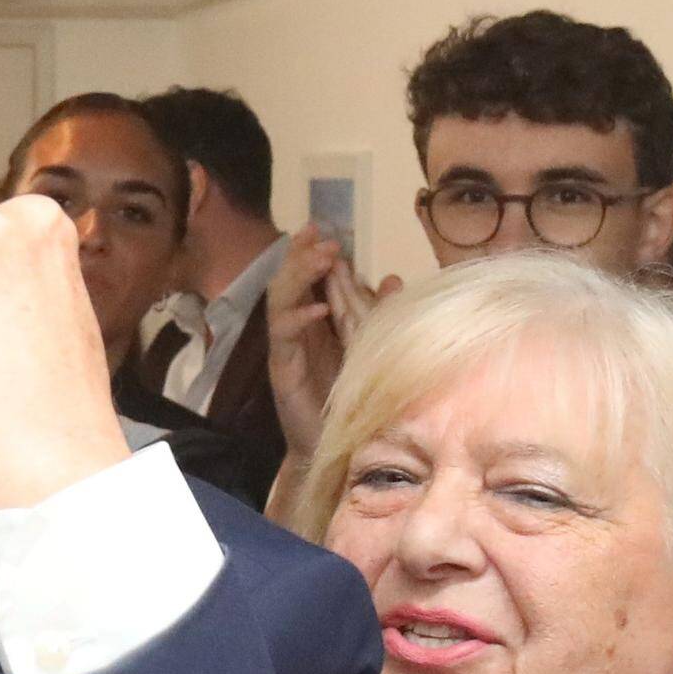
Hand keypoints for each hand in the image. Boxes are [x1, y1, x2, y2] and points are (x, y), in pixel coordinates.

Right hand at [262, 230, 392, 458]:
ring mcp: (287, 348)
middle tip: (324, 237)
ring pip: (280, 300)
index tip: (324, 227)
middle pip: (288, 281)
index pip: (307, 277)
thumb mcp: (370, 349)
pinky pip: (283, 336)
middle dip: (303, 255)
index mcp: (315, 321)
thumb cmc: (352, 399)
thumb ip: (376, 314)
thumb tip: (393, 279)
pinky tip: (318, 309)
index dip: (311, 250)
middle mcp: (297, 329)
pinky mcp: (282, 370)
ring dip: (299, 276)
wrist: (337, 446)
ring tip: (323, 259)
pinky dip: (299, 318)